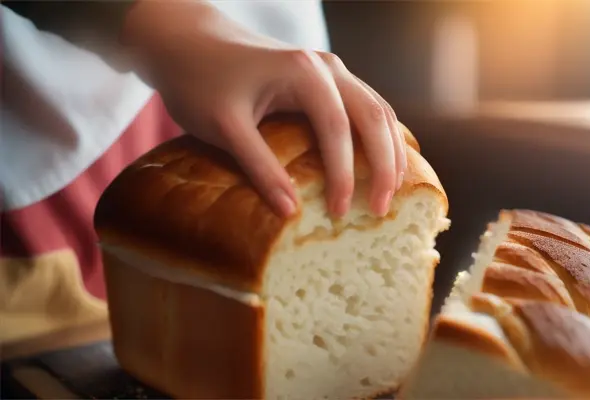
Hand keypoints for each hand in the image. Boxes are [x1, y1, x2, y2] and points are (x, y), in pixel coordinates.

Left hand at [121, 0, 405, 218]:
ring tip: (392, 190)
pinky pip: (366, 106)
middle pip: (373, 116)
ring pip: (377, 109)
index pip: (338, 129)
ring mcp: (330, 69)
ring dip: (389, 150)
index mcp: (304, 73)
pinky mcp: (326, 78)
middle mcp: (326, 66)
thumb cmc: (200, 79)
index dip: (344, 174)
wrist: (188, 41)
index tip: (342, 211)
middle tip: (383, 207)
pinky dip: (378, 136)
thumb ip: (260, 167)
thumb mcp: (224, 127)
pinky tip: (380, 163)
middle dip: (384, 164)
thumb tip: (291, 213)